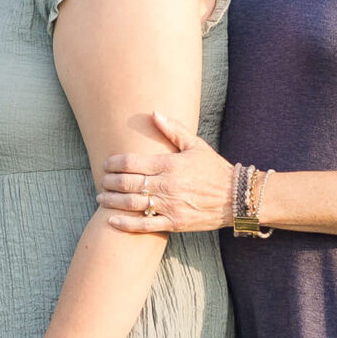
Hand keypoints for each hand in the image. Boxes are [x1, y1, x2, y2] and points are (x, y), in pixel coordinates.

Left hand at [98, 111, 235, 232]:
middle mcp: (167, 185)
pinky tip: (111, 220)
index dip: (113, 163)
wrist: (235, 197)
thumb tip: (154, 113)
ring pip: (131, 204)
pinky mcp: (173, 223)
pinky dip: (125, 224)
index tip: (106, 163)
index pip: (131, 162)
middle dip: (109, 181)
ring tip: (101, 198)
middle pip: (127, 183)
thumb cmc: (214, 169)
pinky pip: (144, 225)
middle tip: (101, 180)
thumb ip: (173, 129)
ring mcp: (169, 206)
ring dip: (111, 201)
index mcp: (169, 164)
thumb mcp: (196, 145)